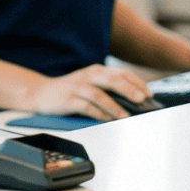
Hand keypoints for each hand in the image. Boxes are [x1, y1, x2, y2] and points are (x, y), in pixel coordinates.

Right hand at [23, 64, 150, 119]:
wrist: (40, 93)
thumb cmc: (70, 90)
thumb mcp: (90, 84)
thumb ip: (108, 88)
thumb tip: (134, 100)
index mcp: (96, 70)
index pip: (121, 74)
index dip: (137, 83)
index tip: (149, 93)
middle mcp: (88, 76)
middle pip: (113, 80)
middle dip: (130, 90)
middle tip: (142, 100)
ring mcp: (77, 87)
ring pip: (100, 95)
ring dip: (115, 106)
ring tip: (126, 115)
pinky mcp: (68, 100)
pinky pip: (86, 107)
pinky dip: (98, 114)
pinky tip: (107, 119)